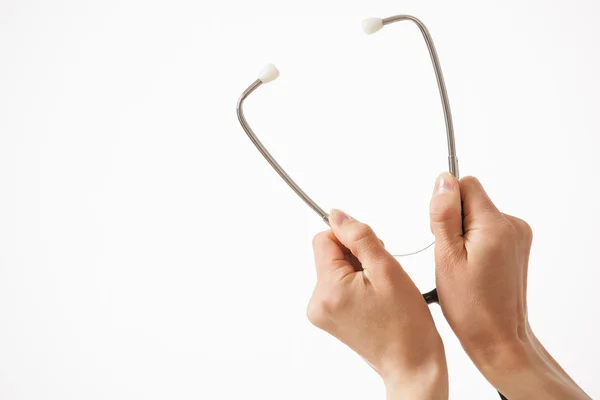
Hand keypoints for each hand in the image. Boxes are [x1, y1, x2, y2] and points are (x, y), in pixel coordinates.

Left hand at [308, 209, 447, 399]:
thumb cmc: (406, 323)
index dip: (348, 236)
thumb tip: (337, 215)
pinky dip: (355, 283)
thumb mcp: (387, 268)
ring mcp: (321, 312)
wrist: (411, 362)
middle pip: (328, 254)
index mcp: (328, 289)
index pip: (324, 239)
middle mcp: (317, 302)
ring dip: (357, 269)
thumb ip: (359, 236)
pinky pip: (337, 285)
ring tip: (380, 288)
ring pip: (335, 268)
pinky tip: (374, 297)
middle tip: (381, 272)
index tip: (370, 248)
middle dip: (355, 255)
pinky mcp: (329, 318)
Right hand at [429, 173, 589, 398]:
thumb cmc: (470, 305)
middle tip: (451, 255)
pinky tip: (473, 266)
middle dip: (454, 220)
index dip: (446, 205)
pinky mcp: (517, 245)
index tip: (443, 233)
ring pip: (477, 214)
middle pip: (472, 199)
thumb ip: (444, 214)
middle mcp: (513, 225)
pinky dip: (475, 242)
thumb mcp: (446, 257)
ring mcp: (518, 235)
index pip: (466, 185)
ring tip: (462, 264)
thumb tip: (443, 179)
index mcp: (495, 225)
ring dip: (463, 233)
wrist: (499, 337)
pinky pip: (487, 228)